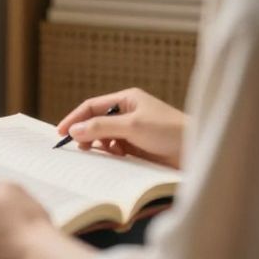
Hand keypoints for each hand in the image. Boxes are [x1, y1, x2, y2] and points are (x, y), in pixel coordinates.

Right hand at [56, 87, 186, 167]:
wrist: (197, 151)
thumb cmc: (168, 131)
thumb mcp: (132, 126)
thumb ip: (101, 127)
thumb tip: (74, 130)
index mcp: (127, 100)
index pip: (92, 106)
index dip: (75, 118)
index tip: (61, 132)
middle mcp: (128, 113)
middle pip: (97, 121)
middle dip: (86, 133)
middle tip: (78, 148)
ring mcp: (133, 130)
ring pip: (105, 136)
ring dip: (98, 144)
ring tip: (97, 153)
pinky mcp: (139, 147)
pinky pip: (116, 149)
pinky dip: (110, 153)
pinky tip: (115, 158)